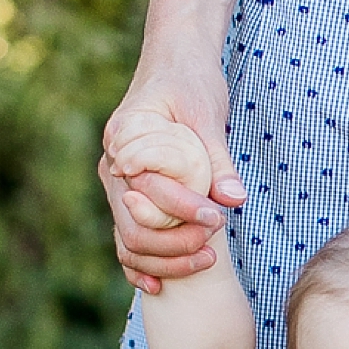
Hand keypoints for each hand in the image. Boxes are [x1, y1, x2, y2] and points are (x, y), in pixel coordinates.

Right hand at [100, 52, 242, 293]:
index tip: (216, 219)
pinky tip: (162, 285)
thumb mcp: (207, 114)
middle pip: (131, 226)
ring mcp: (118, 187)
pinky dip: (143, 265)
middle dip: (172, 245)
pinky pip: (128, 240)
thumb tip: (235, 200)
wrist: (176, 63)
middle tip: (211, 249)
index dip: (181, 211)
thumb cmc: (190, 81)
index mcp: (123, 143)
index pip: (146, 193)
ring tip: (205, 260)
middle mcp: (113, 169)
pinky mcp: (131, 199)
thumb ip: (218, 160)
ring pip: (128, 241)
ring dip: (164, 260)